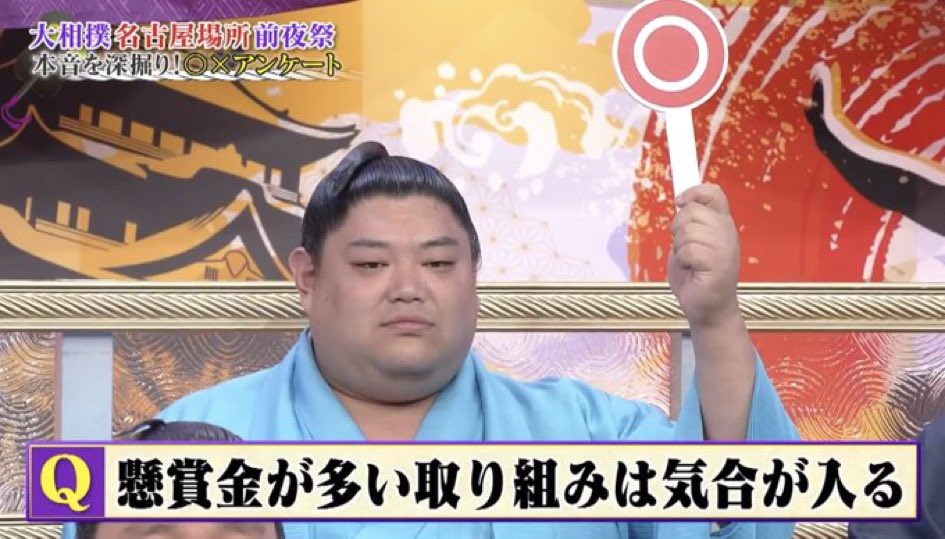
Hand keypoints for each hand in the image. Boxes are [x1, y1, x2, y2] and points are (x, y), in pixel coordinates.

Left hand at [667, 183, 740, 327]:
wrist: (707, 309)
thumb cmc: (696, 277)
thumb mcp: (690, 243)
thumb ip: (689, 223)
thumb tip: (681, 201)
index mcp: (722, 224)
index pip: (714, 193)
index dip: (694, 192)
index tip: (680, 201)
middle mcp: (727, 232)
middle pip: (693, 210)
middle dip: (678, 228)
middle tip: (684, 248)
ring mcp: (726, 248)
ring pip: (688, 231)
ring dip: (680, 248)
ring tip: (689, 262)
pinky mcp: (719, 264)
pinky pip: (689, 250)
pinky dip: (684, 261)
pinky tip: (692, 270)